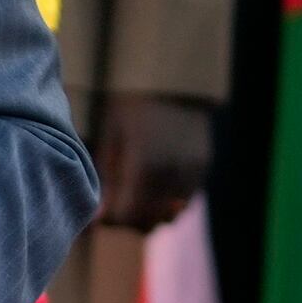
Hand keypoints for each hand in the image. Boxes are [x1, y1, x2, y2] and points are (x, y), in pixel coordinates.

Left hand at [93, 91, 217, 235]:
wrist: (175, 80)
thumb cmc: (131, 105)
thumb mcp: (110, 135)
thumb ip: (106, 178)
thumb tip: (98, 221)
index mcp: (143, 165)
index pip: (126, 216)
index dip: (112, 218)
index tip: (103, 211)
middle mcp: (171, 173)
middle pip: (148, 222)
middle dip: (129, 220)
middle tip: (117, 206)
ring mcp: (192, 173)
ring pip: (169, 217)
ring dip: (150, 214)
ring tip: (135, 196)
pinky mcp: (203, 169)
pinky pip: (184, 202)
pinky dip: (168, 202)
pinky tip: (155, 186)